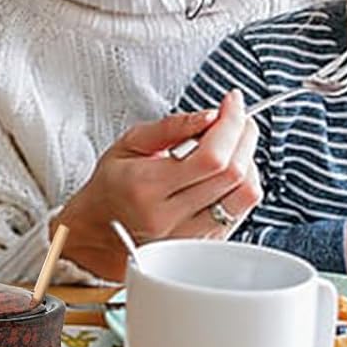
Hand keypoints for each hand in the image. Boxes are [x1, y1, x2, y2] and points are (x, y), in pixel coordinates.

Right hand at [55, 91, 262, 277]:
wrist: (97, 232)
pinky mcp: (204, 244)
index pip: (210, 156)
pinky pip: (241, 212)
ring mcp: (190, 235)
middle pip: (233, 174)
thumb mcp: (128, 145)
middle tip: (237, 117)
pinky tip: (227, 170)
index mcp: (146, 186)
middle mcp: (170, 216)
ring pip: (244, 196)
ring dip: (248, 161)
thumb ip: (171, 127)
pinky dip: (242, 183)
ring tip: (234, 144)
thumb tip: (210, 115)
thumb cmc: (111, 187)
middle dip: (244, 136)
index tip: (232, 103)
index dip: (230, 124)